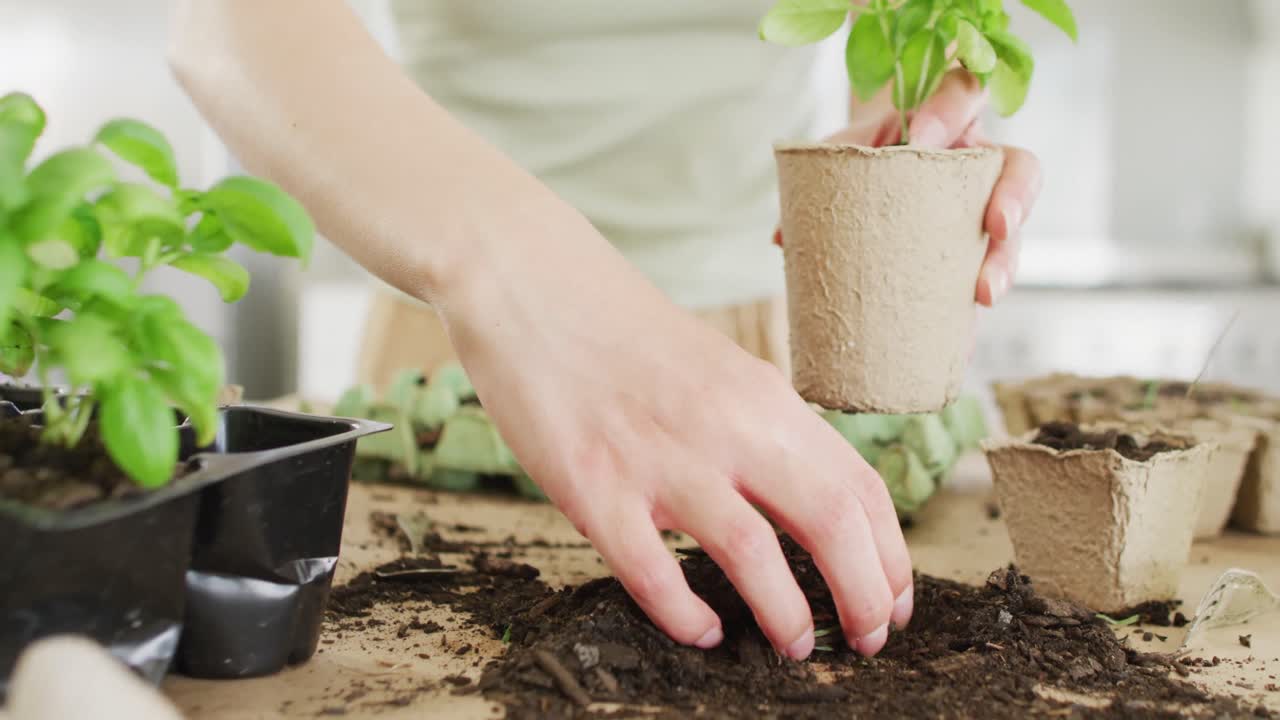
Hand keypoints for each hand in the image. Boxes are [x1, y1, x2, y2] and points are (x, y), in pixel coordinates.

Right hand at [439, 202, 913, 659]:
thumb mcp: (717, 367)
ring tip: (794, 645)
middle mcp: (724, 426)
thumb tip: (805, 499)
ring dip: (787, 616)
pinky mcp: (592, 487)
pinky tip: (703, 630)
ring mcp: (658, 458)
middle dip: (865, 596)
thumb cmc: (619, 331)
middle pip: (830, 523)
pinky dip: (687, 616)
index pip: (858, 485)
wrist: (528, 284)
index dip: (891, 554)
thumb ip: (761, 428)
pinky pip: (653, 574)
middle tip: (868, 639)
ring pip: (752, 556)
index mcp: (761, 395)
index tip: (894, 598)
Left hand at [773, 68, 1042, 306]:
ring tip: (983, 293)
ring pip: (1014, 229)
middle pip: (1020, 168)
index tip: (920, 136)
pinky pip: (990, 274)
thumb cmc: (866, 148)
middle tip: (996, 225)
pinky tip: (966, 333)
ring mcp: (985, 207)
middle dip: (1014, 197)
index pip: (963, 94)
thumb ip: (819, 174)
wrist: (878, 162)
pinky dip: (979, 303)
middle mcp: (981, 159)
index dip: (949, 112)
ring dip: (1003, 262)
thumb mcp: (844, 147)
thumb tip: (782, 238)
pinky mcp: (976, 250)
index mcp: (950, 114)